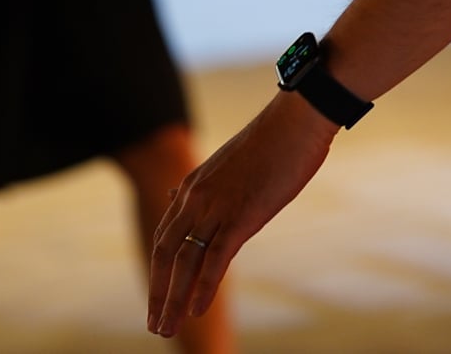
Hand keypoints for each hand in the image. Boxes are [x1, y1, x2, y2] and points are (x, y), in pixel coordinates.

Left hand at [148, 91, 336, 338]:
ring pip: (185, 262)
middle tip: (154, 325)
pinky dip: (203, 288)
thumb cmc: (271, 141)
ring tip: (167, 328)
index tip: (156, 296)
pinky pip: (215, 259)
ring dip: (173, 300)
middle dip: (158, 293)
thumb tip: (175, 195)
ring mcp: (217, 207)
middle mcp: (196, 198)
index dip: (158, 270)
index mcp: (193, 186)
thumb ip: (200, 187)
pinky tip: (196, 311)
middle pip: (165, 254)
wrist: (296, 120)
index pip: (165, 236)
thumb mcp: (227, 164)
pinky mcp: (242, 216)